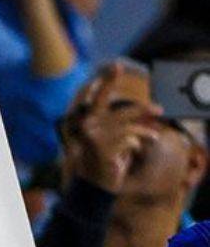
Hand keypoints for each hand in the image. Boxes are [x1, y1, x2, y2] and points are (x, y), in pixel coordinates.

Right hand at [60, 64, 161, 192]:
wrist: (94, 181)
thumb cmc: (103, 155)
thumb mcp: (111, 135)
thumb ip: (121, 121)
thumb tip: (149, 110)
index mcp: (87, 118)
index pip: (99, 97)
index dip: (107, 80)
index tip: (116, 65)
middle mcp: (87, 125)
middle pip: (121, 111)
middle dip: (141, 110)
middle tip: (159, 109)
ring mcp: (94, 137)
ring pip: (129, 127)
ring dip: (144, 132)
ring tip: (153, 136)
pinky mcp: (103, 148)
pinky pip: (130, 140)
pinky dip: (137, 143)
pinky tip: (135, 149)